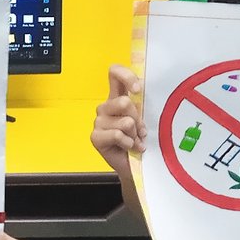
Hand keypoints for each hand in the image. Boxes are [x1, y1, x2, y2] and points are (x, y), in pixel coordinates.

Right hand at [91, 65, 145, 179]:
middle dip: (137, 119)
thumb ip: (142, 103)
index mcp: (116, 97)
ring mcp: (99, 122)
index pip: (114, 73)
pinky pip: (118, 135)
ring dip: (134, 134)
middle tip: (139, 131)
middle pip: (124, 101)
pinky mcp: (96, 136)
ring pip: (125, 121)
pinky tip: (128, 148)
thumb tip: (142, 89)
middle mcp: (106, 107)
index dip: (125, 76)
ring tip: (134, 141)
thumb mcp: (144, 118)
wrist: (134, 166)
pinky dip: (128, 143)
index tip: (137, 89)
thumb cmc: (140, 140)